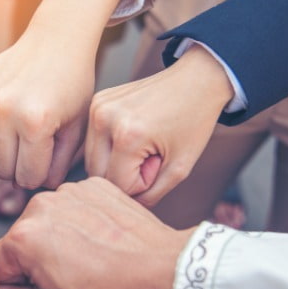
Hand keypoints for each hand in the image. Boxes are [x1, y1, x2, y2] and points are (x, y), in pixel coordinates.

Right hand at [0, 0, 124, 188]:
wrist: (56, 40)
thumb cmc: (72, 84)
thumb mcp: (77, 128)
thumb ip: (59, 165)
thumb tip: (39, 188)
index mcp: (36, 122)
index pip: (28, 176)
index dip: (39, 176)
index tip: (47, 165)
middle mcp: (6, 110)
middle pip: (2, 168)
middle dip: (19, 168)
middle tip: (33, 153)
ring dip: (2, 152)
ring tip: (21, 135)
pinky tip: (2, 125)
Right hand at [0, 178, 191, 288]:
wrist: (163, 271)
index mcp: (24, 237)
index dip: (13, 286)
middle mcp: (41, 205)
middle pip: (21, 240)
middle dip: (37, 262)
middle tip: (70, 281)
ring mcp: (69, 191)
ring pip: (48, 223)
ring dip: (59, 241)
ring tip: (90, 262)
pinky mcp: (94, 185)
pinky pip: (73, 208)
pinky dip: (82, 224)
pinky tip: (101, 243)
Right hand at [85, 45, 233, 205]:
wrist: (196, 80)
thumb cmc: (193, 121)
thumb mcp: (180, 168)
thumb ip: (152, 196)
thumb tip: (125, 208)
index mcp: (128, 136)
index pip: (118, 185)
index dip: (141, 184)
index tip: (159, 165)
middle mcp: (105, 119)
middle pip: (98, 174)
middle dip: (124, 176)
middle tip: (151, 157)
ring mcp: (97, 107)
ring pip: (92, 159)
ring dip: (115, 163)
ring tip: (142, 146)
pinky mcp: (95, 102)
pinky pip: (93, 141)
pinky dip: (110, 146)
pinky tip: (133, 134)